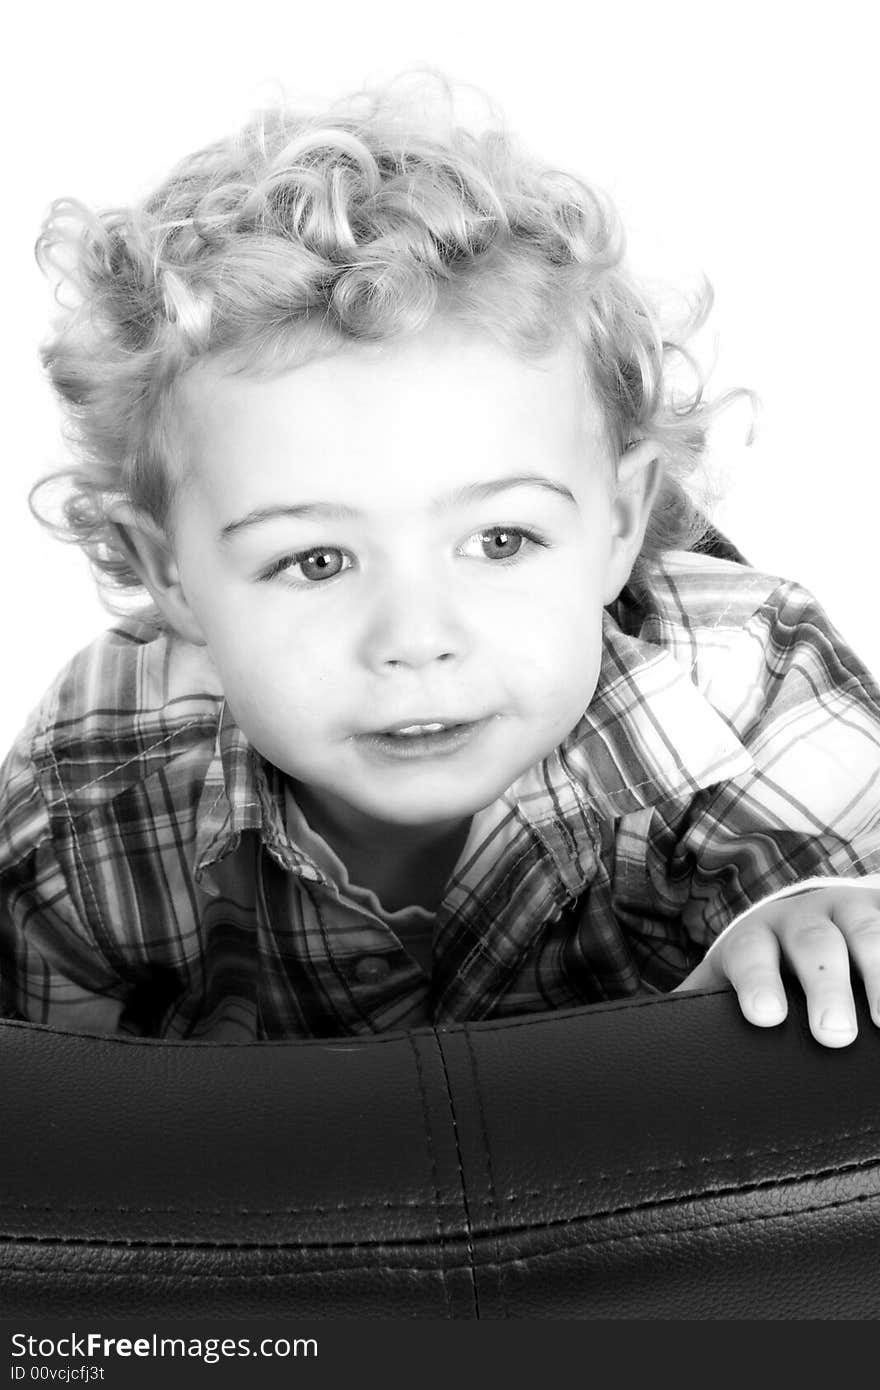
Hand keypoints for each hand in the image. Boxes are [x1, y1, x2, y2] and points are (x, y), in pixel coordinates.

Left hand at [675, 887, 879, 1046]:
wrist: (807, 916)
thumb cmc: (763, 969)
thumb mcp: (727, 981)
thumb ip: (695, 1010)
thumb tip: (640, 1049)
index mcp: (755, 939)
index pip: (750, 955)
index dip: (757, 982)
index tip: (765, 1018)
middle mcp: (806, 919)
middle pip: (815, 946)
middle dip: (825, 987)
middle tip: (833, 1036)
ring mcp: (853, 913)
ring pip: (870, 933)